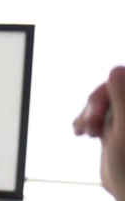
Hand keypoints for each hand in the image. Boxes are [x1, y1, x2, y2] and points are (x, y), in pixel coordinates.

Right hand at [74, 67, 124, 200]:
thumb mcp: (124, 130)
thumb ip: (123, 98)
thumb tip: (117, 68)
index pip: (123, 80)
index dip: (107, 91)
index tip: (95, 113)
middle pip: (111, 89)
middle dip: (94, 105)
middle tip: (88, 127)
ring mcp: (124, 117)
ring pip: (102, 100)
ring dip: (88, 113)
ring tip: (82, 132)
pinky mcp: (117, 126)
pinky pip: (97, 112)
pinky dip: (86, 119)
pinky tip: (79, 132)